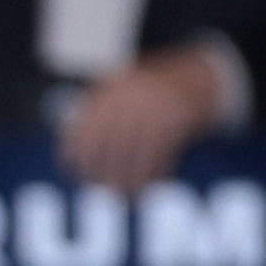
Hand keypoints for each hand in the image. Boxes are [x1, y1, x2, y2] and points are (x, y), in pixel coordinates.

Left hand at [58, 45, 225, 191]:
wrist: (197, 74)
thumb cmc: (148, 88)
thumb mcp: (118, 88)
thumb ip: (94, 110)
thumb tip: (68, 146)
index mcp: (110, 90)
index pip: (84, 124)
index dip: (73, 150)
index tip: (69, 168)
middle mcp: (130, 99)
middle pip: (108, 143)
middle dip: (100, 169)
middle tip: (98, 186)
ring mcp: (155, 109)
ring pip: (135, 152)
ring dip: (127, 177)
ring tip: (121, 192)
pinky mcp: (178, 120)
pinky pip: (161, 153)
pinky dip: (153, 171)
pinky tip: (147, 182)